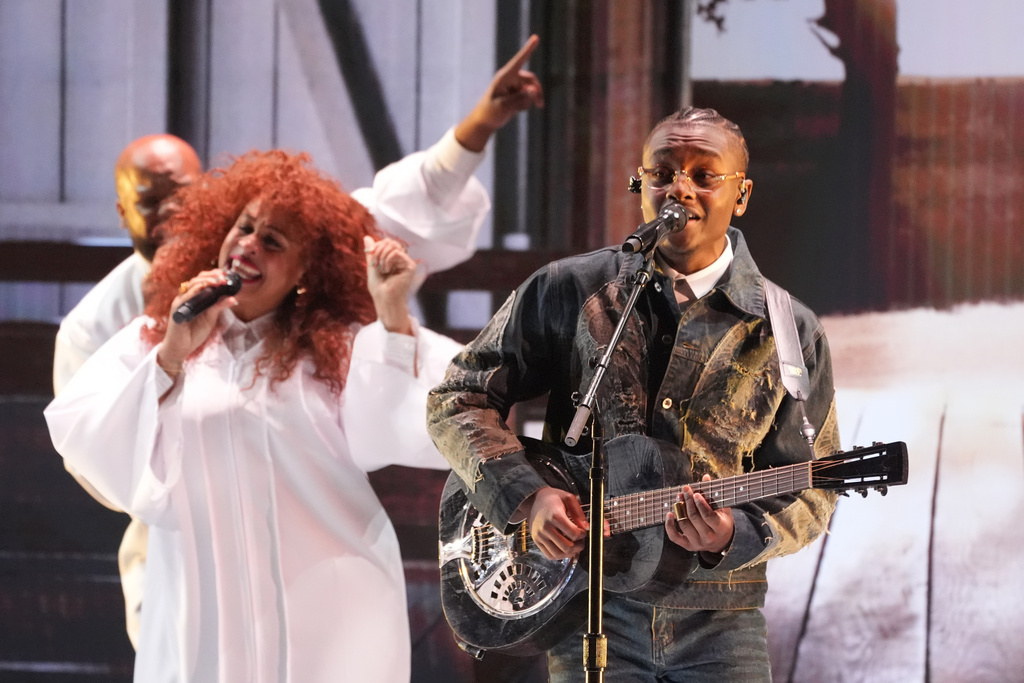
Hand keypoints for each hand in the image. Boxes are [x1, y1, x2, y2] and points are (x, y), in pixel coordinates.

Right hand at [159, 269, 236, 374]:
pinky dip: (195, 291)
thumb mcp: (210, 318)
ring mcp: (180, 302)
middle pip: (197, 279)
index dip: (214, 276)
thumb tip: (233, 298)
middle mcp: (186, 297)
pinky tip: (204, 288)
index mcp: (194, 297)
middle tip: (224, 277)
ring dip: (206, 281)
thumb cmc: (194, 333)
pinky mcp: (177, 309)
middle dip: (211, 276)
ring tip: (218, 281)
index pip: (203, 280)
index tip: (227, 275)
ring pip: (191, 284)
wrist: (180, 349)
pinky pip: (185, 297)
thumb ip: (218, 307)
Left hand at [364, 236, 415, 334]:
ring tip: (380, 268)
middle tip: (374, 262)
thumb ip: (371, 252)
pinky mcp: (410, 266)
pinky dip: (388, 259)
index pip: (387, 242)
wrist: (383, 298)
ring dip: (382, 255)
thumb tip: (366, 237)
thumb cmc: (378, 286)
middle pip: (391, 241)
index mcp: (393, 259)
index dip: (377, 245)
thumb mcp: (372, 265)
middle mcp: (401, 259)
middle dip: (379, 249)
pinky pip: (397, 253)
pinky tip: (387, 270)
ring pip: (394, 245)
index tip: (369, 253)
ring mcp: (406, 262)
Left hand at [455, 34, 544, 151]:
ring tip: (519, 110)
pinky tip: (516, 110)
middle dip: (537, 91)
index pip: (518, 61)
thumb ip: (520, 98)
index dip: (528, 49)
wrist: (484, 121)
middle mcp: (510, 78)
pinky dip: (526, 104)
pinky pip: (528, 97)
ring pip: (531, 89)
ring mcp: (514, 85)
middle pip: (531, 79)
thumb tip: (534, 91)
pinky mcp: (516, 93)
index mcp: (504, 77)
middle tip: (540, 104)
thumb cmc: (490, 112)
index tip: (536, 37)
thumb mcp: (504, 107)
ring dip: (531, 100)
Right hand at [523, 486, 587, 559]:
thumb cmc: (552, 498)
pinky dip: (560, 556)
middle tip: (581, 541)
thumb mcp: (568, 498)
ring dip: (570, 553)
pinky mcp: (536, 541)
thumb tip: (586, 527)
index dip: (582, 535)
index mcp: (555, 516)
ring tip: (574, 546)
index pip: (574, 534)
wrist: (533, 500)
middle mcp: (545, 527)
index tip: (583, 531)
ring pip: (558, 554)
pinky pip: (550, 555)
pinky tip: (565, 549)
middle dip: (578, 546)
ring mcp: (540, 536)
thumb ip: (579, 513)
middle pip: (567, 547)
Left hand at [664, 474, 734, 553]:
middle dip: (688, 502)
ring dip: (679, 509)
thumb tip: (705, 477)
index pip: (708, 516)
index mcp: (720, 528)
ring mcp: (697, 543)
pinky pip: (674, 537)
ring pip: (684, 525)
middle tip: (685, 490)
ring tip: (679, 497)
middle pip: (694, 518)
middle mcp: (709, 538)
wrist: (721, 541)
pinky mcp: (688, 546)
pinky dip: (669, 525)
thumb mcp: (723, 508)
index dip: (701, 504)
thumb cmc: (722, 521)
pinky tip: (669, 514)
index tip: (696, 493)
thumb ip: (714, 494)